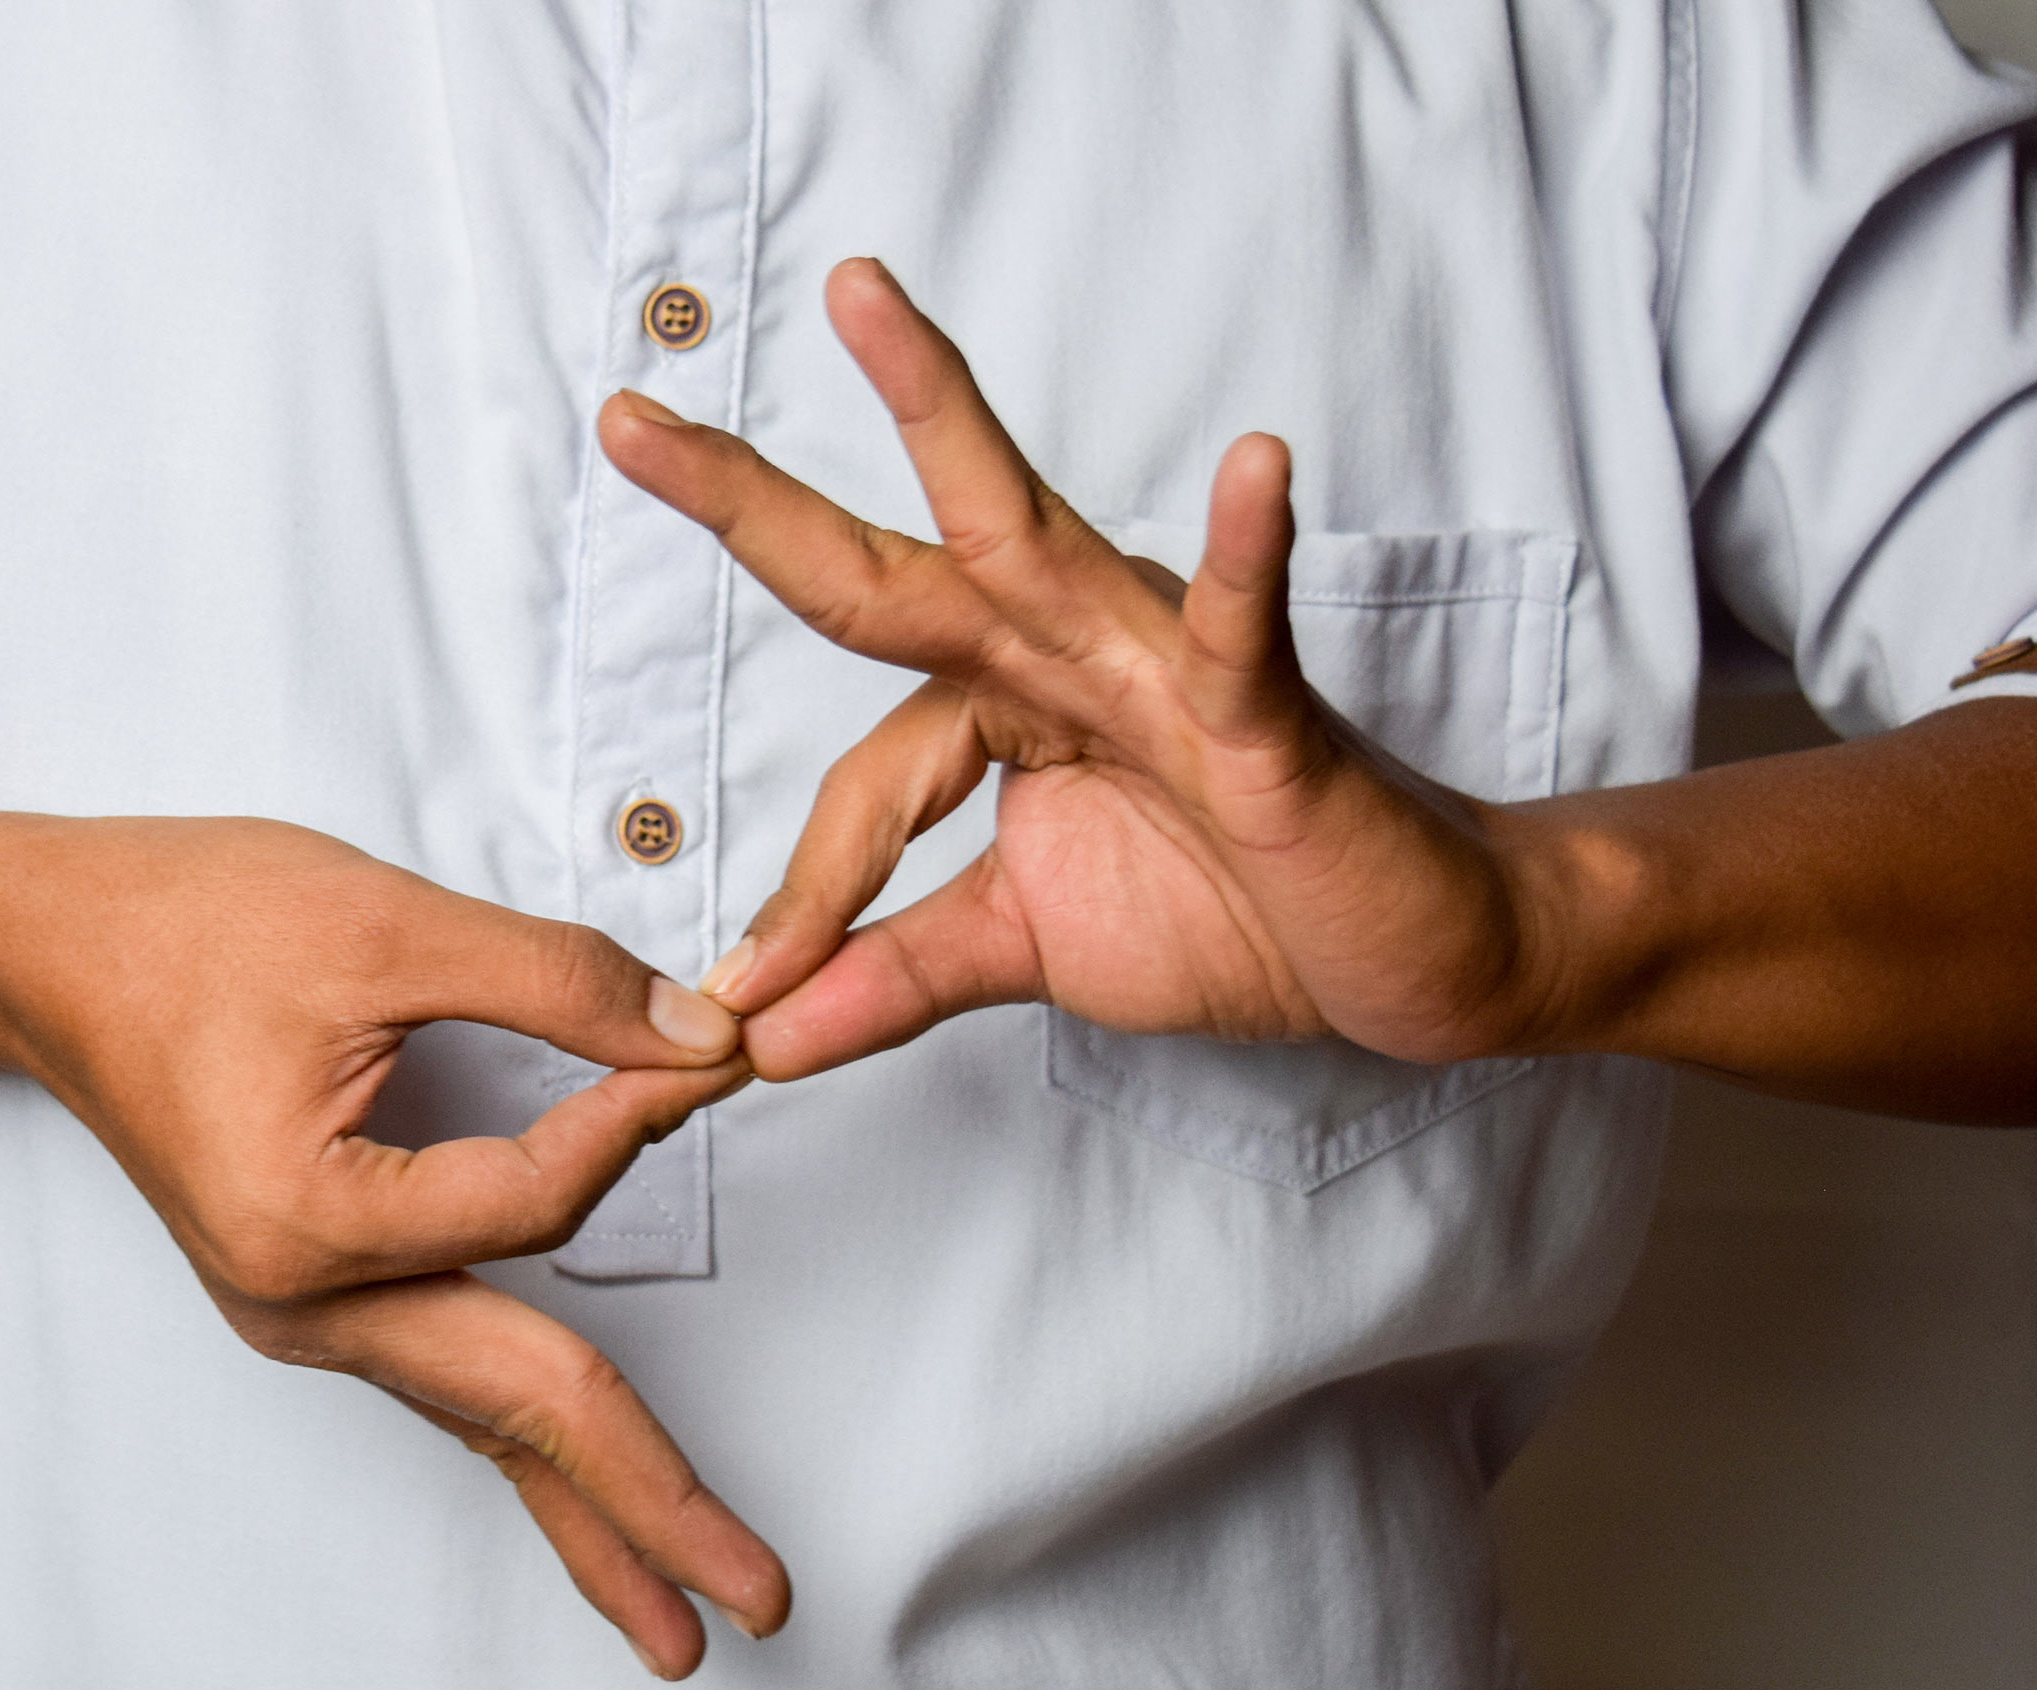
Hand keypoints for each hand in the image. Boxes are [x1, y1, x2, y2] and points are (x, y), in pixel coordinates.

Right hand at [0, 817, 787, 1675]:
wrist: (49, 950)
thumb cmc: (187, 924)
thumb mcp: (384, 923)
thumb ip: (555, 982)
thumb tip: (697, 1039)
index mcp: (308, 1219)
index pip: (532, 1203)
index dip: (636, 1121)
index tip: (711, 1053)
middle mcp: (302, 1300)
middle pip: (515, 1409)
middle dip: (647, 1508)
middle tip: (763, 1601)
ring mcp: (304, 1315)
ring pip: (480, 1425)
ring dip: (596, 1512)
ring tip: (687, 1616)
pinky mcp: (315, 1297)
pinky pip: (445, 1387)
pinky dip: (529, 1445)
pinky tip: (588, 1508)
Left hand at [597, 259, 1558, 1079]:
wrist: (1408, 954)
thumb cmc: (1235, 916)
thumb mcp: (1027, 952)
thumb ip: (893, 975)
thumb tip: (754, 1036)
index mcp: (1001, 710)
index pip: (862, 785)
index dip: (807, 895)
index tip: (750, 995)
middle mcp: (1058, 655)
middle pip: (880, 574)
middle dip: (749, 501)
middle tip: (628, 420)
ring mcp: (1157, 667)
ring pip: (1025, 534)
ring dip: (936, 414)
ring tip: (862, 306)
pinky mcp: (1266, 713)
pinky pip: (1240, 628)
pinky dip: (1242, 553)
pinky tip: (1256, 465)